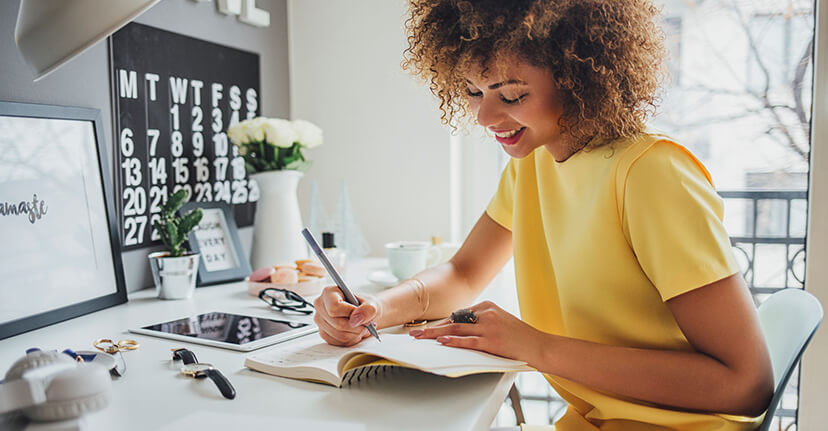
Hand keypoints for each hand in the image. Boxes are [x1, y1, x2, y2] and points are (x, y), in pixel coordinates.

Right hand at [313, 285, 381, 345]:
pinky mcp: (324, 333)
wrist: (362, 313)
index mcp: (328, 293)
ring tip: (363, 328)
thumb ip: (367, 309)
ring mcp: (320, 321)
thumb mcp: (371, 303)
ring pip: (339, 335)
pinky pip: (339, 342)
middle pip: (337, 323)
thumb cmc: (363, 305)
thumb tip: (356, 320)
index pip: (334, 307)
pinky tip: (355, 332)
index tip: (361, 314)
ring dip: (356, 334)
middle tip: (367, 324)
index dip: (350, 313)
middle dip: (357, 327)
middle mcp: (320, 306)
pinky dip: (351, 340)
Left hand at [409, 301, 545, 364]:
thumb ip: (480, 322)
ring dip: (435, 334)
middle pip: (453, 320)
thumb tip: (457, 329)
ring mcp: (489, 326)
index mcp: (487, 306)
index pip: (458, 314)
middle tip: (415, 332)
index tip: (426, 328)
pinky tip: (442, 342)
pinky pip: (469, 341)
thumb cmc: (519, 336)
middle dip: (432, 328)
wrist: (539, 345)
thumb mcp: (499, 321)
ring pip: (457, 329)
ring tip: (420, 338)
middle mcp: (487, 313)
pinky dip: (454, 342)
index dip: (440, 323)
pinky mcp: (492, 341)